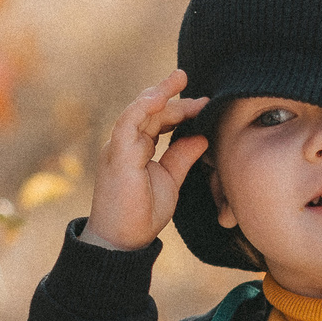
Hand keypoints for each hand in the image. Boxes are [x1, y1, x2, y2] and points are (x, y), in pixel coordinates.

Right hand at [81, 70, 209, 250]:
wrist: (121, 242)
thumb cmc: (141, 215)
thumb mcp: (170, 181)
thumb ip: (182, 157)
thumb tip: (201, 137)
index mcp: (137, 148)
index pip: (158, 120)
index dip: (180, 110)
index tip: (205, 106)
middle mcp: (126, 143)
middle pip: (150, 111)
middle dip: (174, 97)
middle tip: (194, 85)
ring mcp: (120, 147)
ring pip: (139, 110)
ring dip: (159, 93)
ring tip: (179, 78)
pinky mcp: (117, 154)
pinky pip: (128, 122)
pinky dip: (142, 107)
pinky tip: (160, 96)